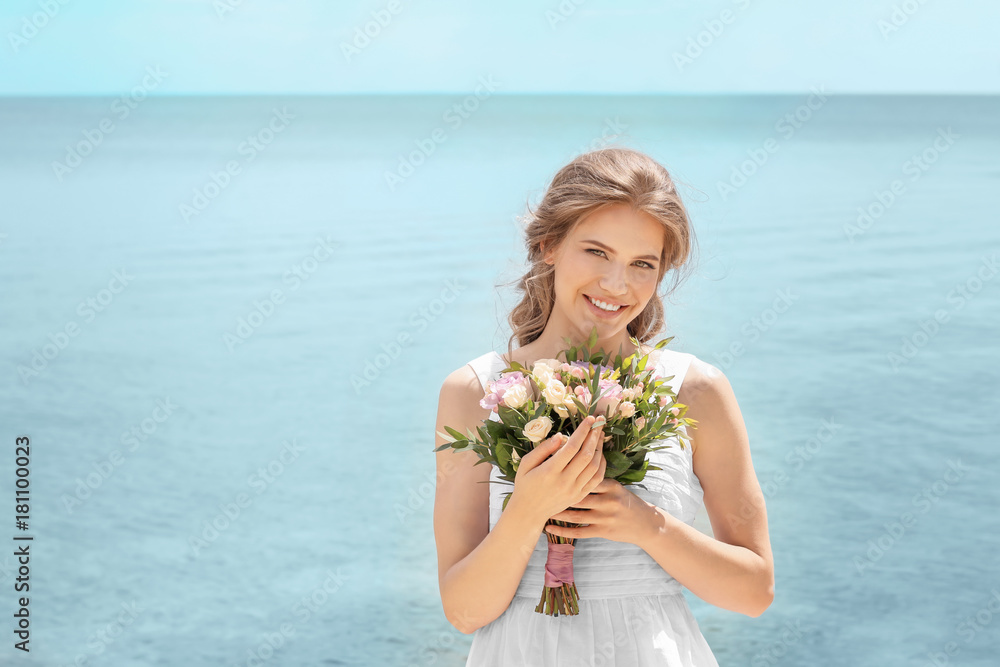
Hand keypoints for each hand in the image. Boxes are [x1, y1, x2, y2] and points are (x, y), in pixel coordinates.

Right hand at [508, 415, 608, 527]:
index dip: (583, 431)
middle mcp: (565, 481)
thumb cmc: (524, 485)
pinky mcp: (579, 496)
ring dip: (599, 448)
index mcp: (550, 471)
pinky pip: (597, 479)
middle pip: (586, 455)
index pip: (572, 447)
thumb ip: (542, 449)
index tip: (590, 419)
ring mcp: (574, 490)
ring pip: (594, 466)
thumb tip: (560, 436)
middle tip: (600, 421)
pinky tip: (600, 454)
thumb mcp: (525, 464)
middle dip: (595, 435)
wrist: (528, 513)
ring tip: (600, 434)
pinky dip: (602, 465)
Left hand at [543, 477, 658, 544]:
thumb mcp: (616, 487)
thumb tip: (576, 463)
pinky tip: (550, 528)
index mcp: (611, 486)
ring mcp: (605, 517)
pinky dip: (563, 531)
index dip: (569, 473)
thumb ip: (598, 478)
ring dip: (558, 512)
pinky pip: (579, 532)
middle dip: (559, 492)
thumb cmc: (626, 501)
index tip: (552, 470)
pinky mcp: (603, 531)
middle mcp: (608, 501)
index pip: (587, 476)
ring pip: (577, 515)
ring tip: (541, 509)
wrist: (645, 523)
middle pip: (579, 495)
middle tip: (540, 490)